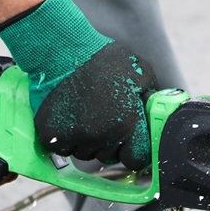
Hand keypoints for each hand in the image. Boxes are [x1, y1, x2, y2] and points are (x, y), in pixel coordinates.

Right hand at [33, 41, 159, 169]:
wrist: (64, 50)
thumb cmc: (104, 58)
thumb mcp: (141, 72)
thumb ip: (150, 99)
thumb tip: (157, 112)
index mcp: (128, 124)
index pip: (135, 159)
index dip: (131, 150)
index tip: (126, 140)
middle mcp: (103, 136)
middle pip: (107, 156)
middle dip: (106, 142)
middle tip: (100, 117)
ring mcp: (76, 137)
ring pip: (84, 153)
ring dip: (84, 140)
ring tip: (82, 113)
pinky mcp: (52, 135)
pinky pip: (61, 148)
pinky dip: (63, 137)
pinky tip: (66, 117)